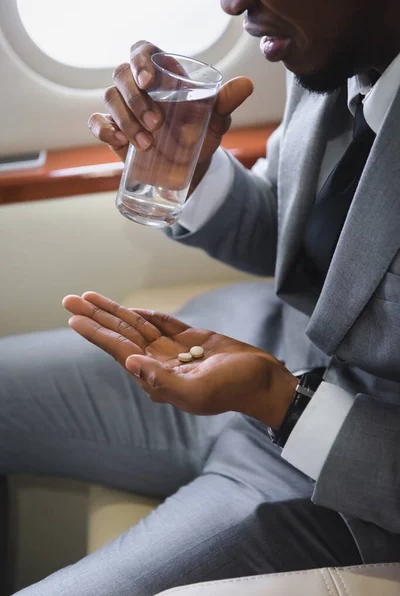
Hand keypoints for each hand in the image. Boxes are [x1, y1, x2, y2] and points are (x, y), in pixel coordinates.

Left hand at [62, 292, 296, 428]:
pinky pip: (162, 324)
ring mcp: (174, 351)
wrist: (262, 381)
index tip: (73, 317)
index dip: (96, 332)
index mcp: (157, 377)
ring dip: (115, 312)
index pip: (120, 350)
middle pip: (122, 334)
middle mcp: (160, 363)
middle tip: (70, 299)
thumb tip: (130, 361)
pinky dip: (146, 314)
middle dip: (97, 316)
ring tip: (91, 297)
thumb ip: (161, 379)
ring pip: (138, 326)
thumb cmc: (233, 388)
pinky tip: (129, 309)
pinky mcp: (191, 340)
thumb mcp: (196, 390)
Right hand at [88, 40, 253, 190]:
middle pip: (122, 74)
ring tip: (147, 144)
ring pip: (110, 98)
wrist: (188, 168)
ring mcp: (123, 108)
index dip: (140, 60)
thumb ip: (225, 102)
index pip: (142, 51)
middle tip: (157, 125)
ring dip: (126, 120)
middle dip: (136, 99)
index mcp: (162, 74)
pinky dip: (104, 129)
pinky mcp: (113, 130)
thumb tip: (246, 85)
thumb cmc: (200, 136)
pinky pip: (97, 122)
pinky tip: (118, 142)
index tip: (149, 82)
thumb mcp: (215, 120)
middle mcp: (138, 87)